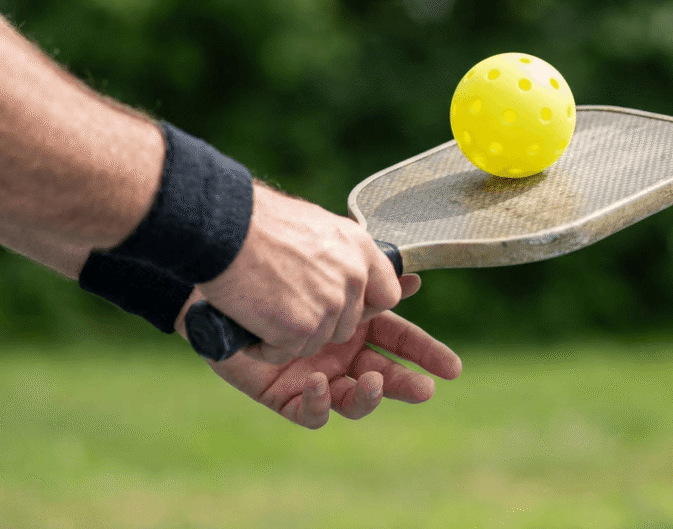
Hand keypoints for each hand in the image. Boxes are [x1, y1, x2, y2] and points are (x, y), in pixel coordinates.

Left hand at [178, 275, 461, 428]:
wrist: (219, 270)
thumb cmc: (276, 262)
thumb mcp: (333, 261)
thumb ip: (373, 271)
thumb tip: (412, 279)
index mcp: (355, 321)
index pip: (399, 340)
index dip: (425, 354)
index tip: (452, 368)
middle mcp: (338, 351)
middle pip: (383, 377)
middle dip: (406, 384)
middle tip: (425, 389)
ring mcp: (313, 373)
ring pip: (352, 400)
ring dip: (368, 396)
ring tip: (372, 381)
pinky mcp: (283, 394)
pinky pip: (310, 412)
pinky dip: (321, 402)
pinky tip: (321, 381)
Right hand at [197, 182, 401, 364]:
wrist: (222, 228)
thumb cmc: (256, 223)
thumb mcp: (315, 226)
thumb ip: (343, 254)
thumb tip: (372, 274)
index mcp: (360, 248)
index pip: (387, 294)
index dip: (365, 306)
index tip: (341, 305)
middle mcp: (353, 277)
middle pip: (347, 326)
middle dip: (318, 323)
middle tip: (283, 300)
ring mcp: (330, 305)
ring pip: (316, 342)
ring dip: (288, 334)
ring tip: (261, 304)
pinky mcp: (302, 328)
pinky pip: (286, 353)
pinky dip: (264, 345)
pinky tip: (249, 320)